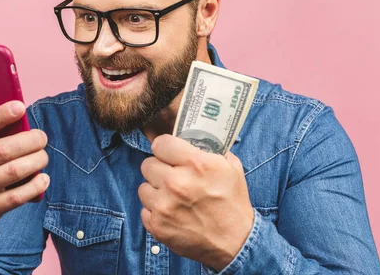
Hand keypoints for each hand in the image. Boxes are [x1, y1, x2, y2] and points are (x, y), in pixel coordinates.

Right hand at [0, 96, 49, 251]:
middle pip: (3, 150)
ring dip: (36, 161)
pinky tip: (42, 178)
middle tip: (41, 137)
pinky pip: (18, 196)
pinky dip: (35, 186)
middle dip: (30, 141)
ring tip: (43, 156)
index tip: (20, 107)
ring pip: (14, 171)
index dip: (1, 115)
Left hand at [138, 134, 253, 270]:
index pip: (160, 143)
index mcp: (196, 164)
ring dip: (155, 190)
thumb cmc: (233, 203)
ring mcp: (164, 206)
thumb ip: (208, 148)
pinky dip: (155, 211)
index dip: (165, 148)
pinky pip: (144, 209)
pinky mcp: (157, 225)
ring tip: (172, 197)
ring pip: (143, 186)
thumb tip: (190, 136)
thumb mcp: (230, 167)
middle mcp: (177, 183)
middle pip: (148, 163)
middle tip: (172, 176)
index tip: (169, 153)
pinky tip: (171, 212)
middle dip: (160, 168)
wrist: (235, 243)